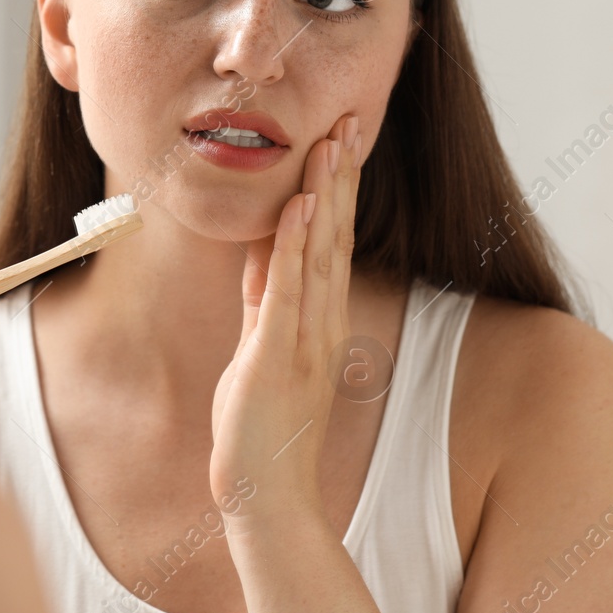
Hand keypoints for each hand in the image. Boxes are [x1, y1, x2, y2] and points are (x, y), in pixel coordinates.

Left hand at [209, 113, 360, 529]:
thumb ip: (266, 299)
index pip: (333, 240)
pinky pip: (285, 291)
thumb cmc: (263, 426)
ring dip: (324, 195)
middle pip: (335, 234)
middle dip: (341, 174)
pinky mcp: (276, 355)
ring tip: (330, 143)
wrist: (268, 495)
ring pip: (318, 252)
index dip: (339, 187)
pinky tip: (299, 207)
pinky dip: (292, 246)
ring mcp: (304, 338)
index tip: (343, 138)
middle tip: (350, 118)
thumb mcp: (262, 346)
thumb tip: (262, 250)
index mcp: (321, 318)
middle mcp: (322, 321)